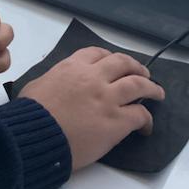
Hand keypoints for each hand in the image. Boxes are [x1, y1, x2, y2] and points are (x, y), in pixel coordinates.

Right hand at [21, 46, 165, 169]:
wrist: (37, 135)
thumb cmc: (32, 112)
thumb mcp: (38, 84)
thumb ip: (54, 79)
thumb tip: (58, 85)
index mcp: (72, 66)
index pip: (97, 53)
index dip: (110, 57)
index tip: (115, 64)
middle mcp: (94, 77)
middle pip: (123, 63)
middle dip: (136, 67)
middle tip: (143, 73)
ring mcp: (108, 98)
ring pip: (139, 85)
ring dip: (151, 88)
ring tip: (157, 93)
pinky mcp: (117, 121)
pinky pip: (140, 114)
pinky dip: (146, 119)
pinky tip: (146, 126)